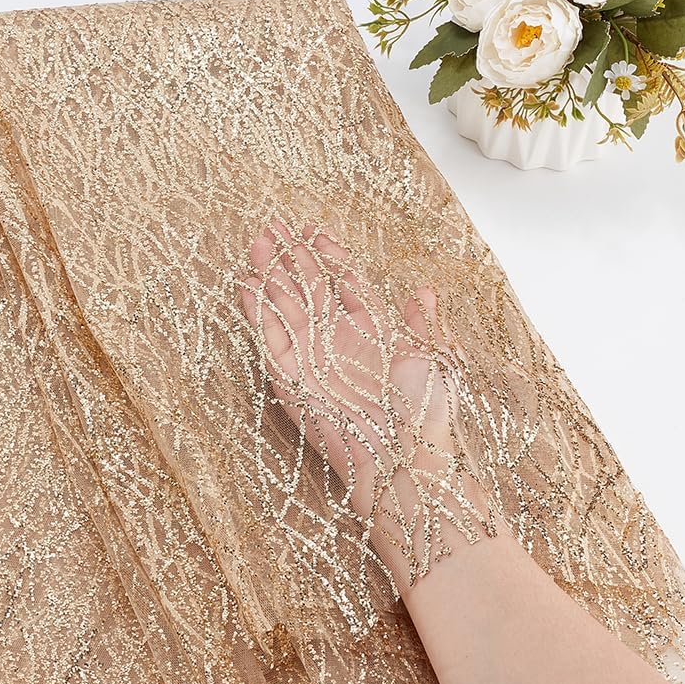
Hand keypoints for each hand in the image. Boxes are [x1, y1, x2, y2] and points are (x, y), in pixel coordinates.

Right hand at [239, 219, 457, 518]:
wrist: (401, 456)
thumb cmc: (424, 410)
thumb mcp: (435, 356)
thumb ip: (423, 321)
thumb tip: (423, 290)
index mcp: (375, 330)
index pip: (346, 283)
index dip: (330, 255)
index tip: (316, 230)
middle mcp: (340, 341)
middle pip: (310, 289)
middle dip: (292, 257)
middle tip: (274, 227)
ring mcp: (313, 359)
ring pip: (287, 308)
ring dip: (272, 276)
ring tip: (257, 244)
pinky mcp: (290, 380)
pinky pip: (270, 340)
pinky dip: (259, 312)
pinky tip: (249, 285)